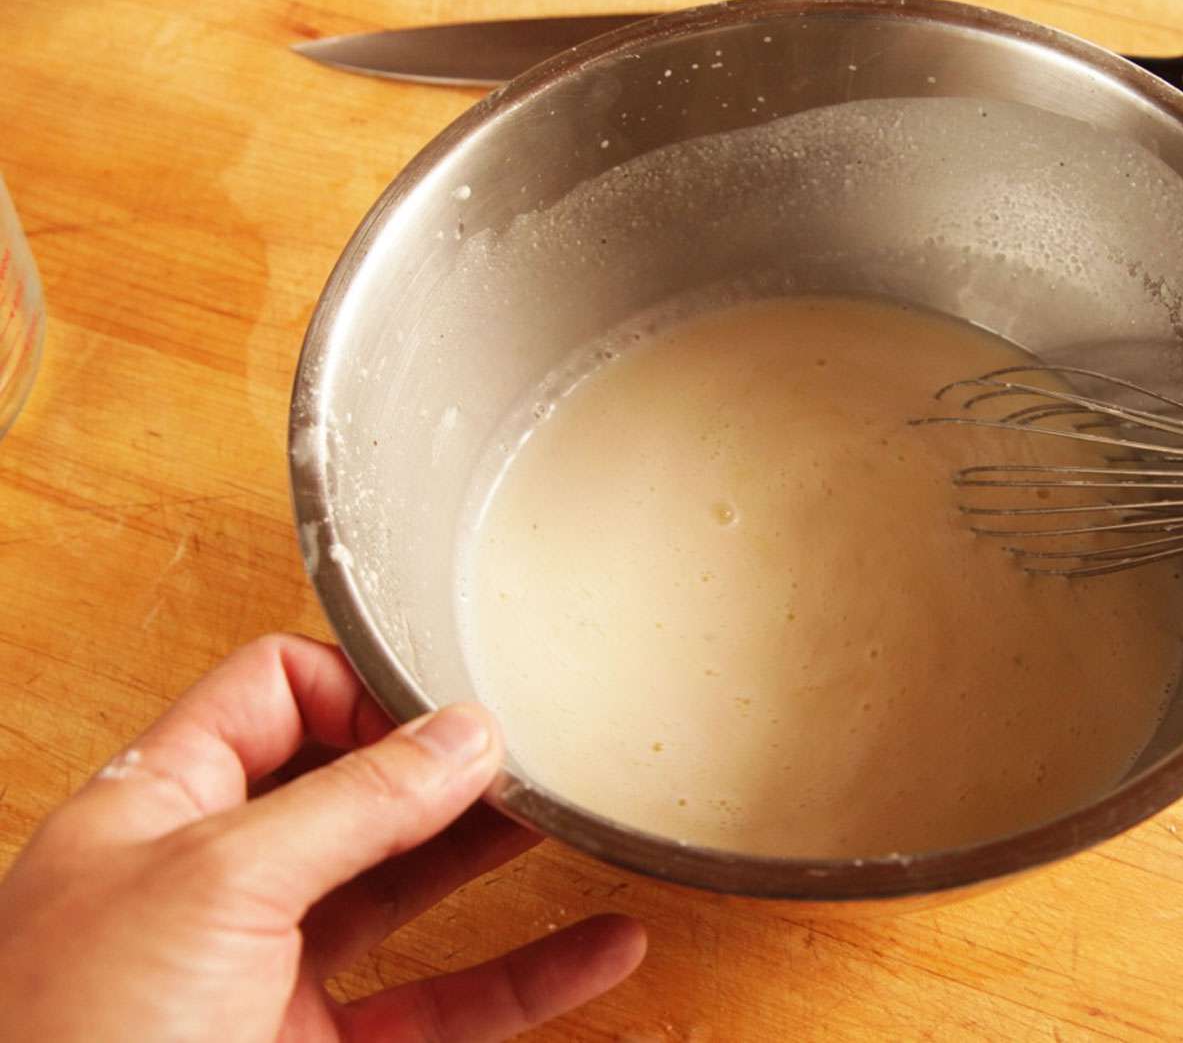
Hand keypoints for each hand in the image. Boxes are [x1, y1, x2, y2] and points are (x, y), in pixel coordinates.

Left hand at [0, 634, 645, 1041]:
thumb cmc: (75, 1042)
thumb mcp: (216, 883)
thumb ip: (350, 801)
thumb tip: (458, 734)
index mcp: (156, 809)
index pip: (271, 692)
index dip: (360, 687)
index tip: (444, 708)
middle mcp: (214, 882)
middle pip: (352, 785)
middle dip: (442, 764)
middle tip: (530, 749)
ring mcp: (268, 972)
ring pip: (407, 889)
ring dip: (494, 855)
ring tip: (571, 816)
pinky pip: (445, 1002)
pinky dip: (529, 975)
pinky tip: (596, 948)